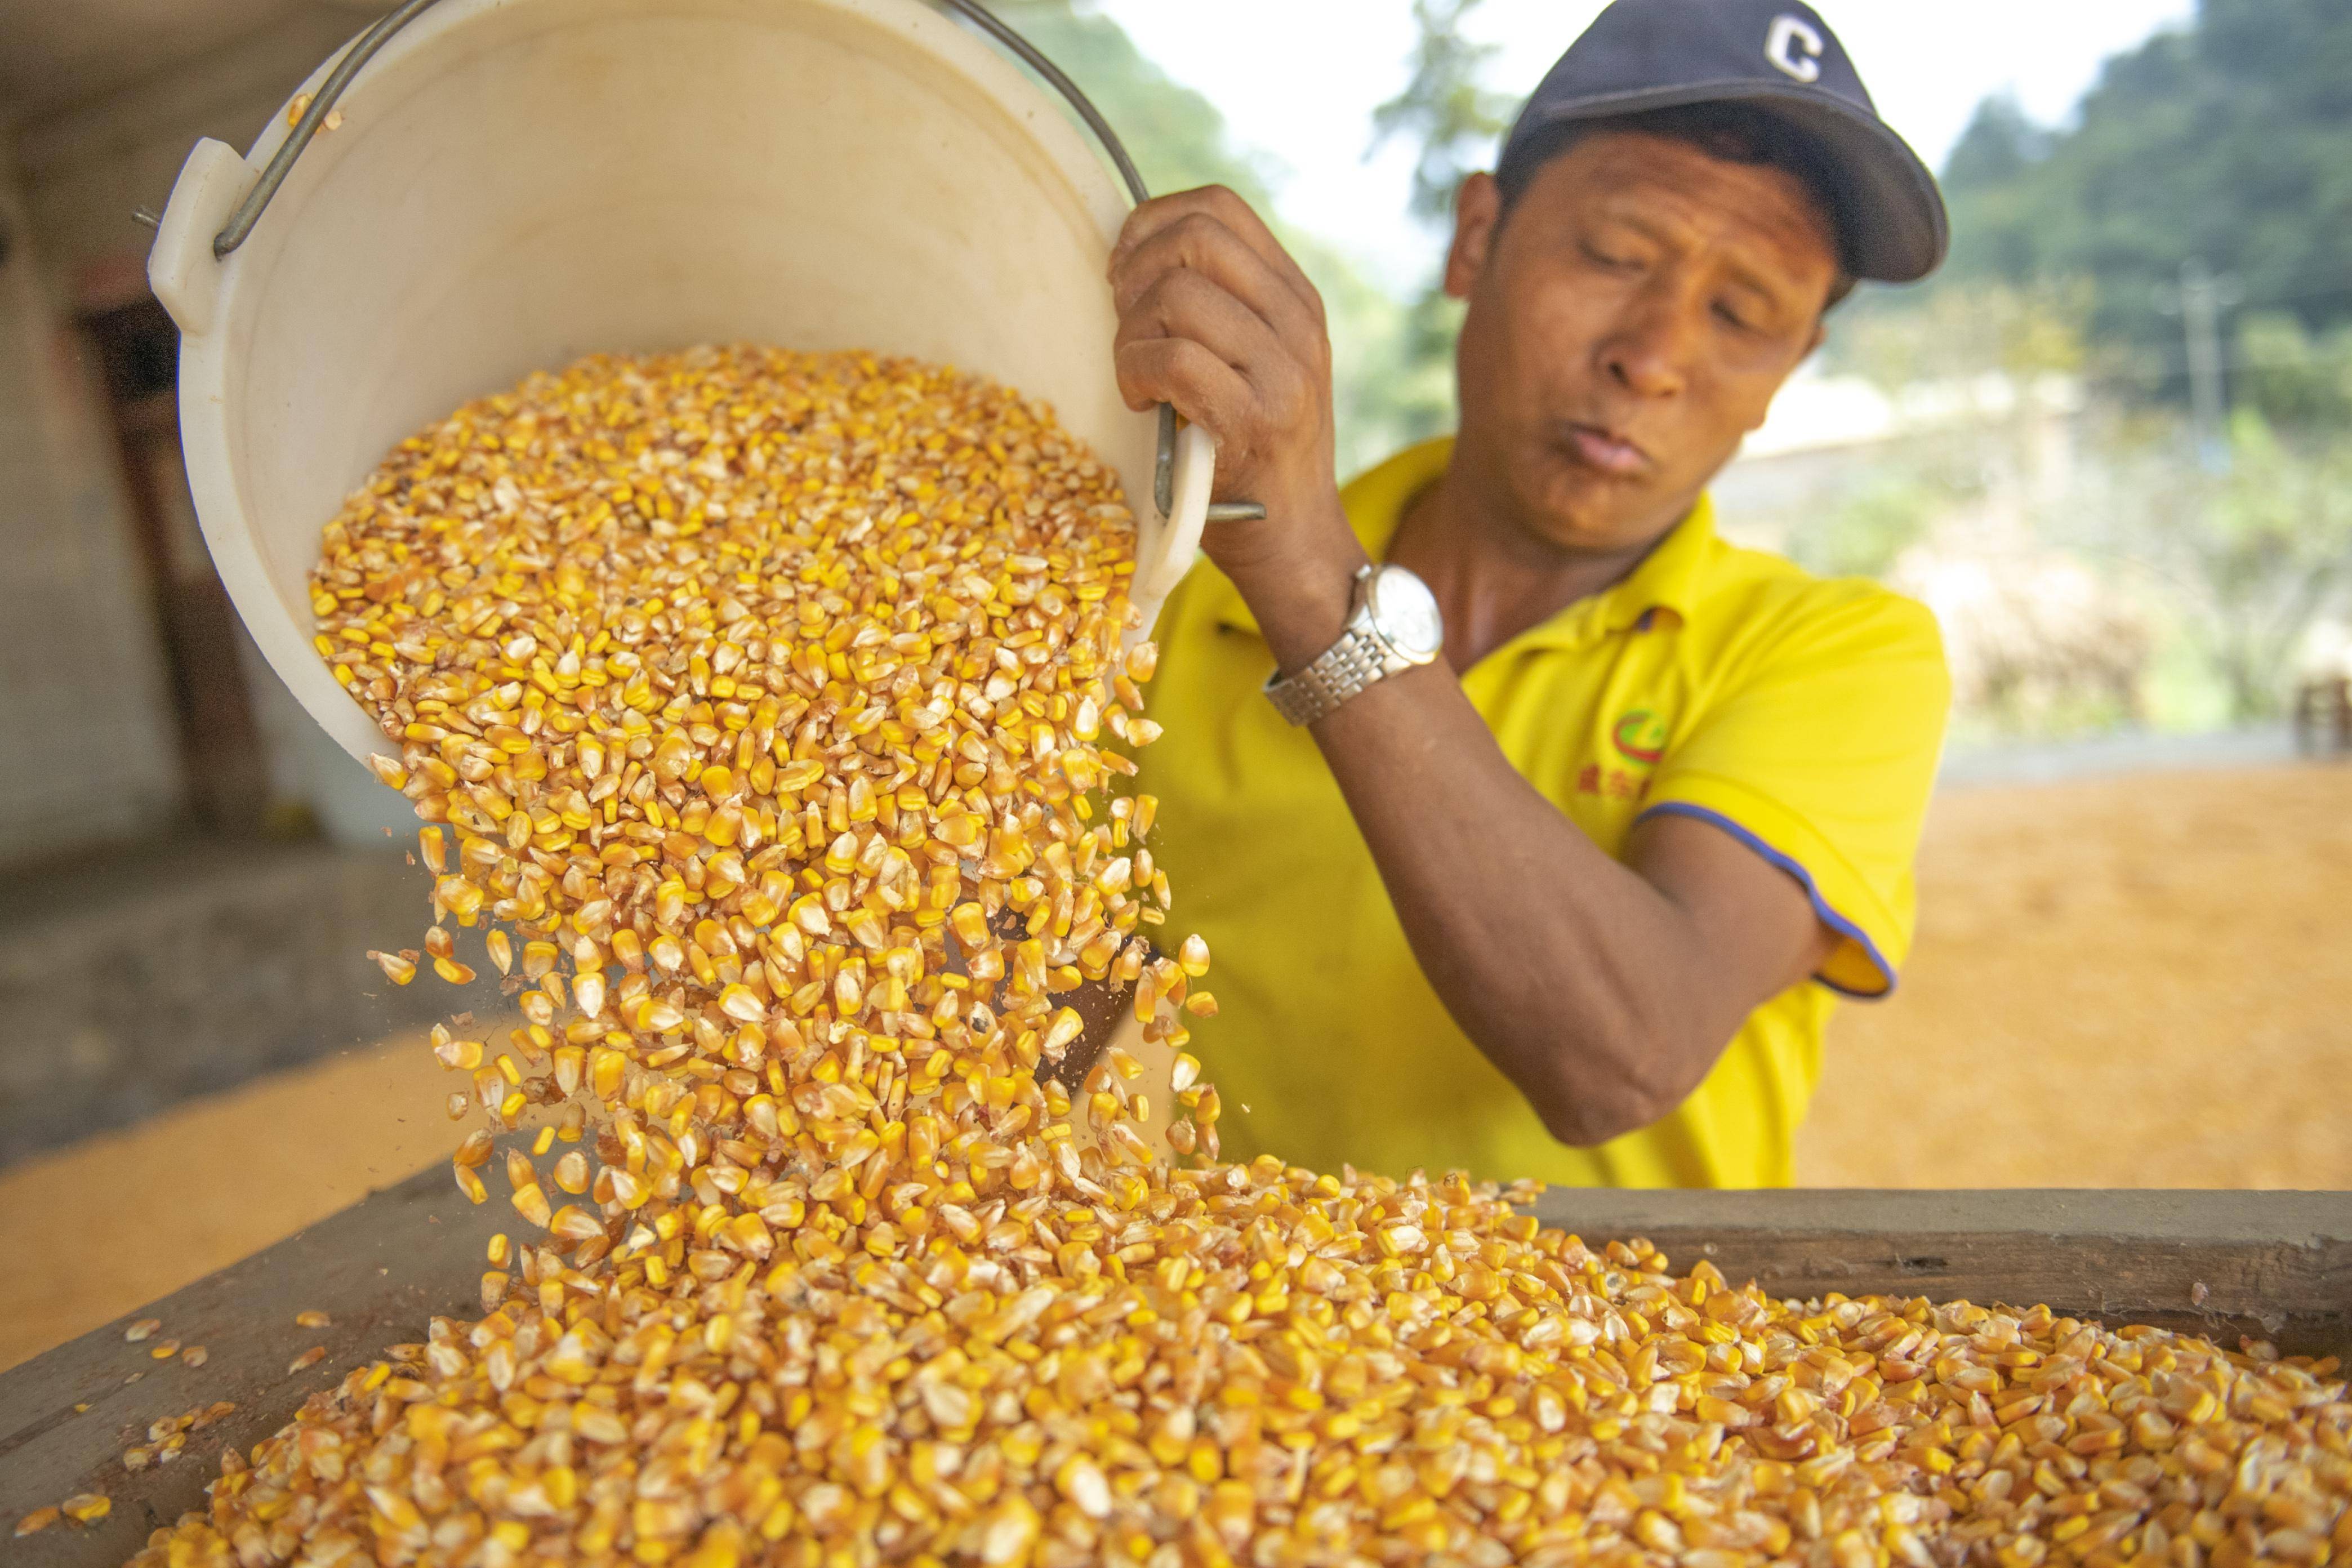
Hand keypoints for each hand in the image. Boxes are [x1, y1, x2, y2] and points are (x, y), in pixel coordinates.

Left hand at [1109, 187, 1359, 609]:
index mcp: (1295, 297)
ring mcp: (1282, 370)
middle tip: (1124, 324)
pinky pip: (1172, 359)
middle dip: (1135, 271)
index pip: (1218, 206)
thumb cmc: (1253, 455)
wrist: (1297, 543)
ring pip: (1177, 295)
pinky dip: (1135, 374)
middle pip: (1194, 237)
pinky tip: (1144, 405)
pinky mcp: (1256, 420)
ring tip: (1136, 374)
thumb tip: (1133, 255)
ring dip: (1131, 333)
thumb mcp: (1254, 362)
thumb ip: (1218, 306)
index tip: (1125, 270)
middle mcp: (1297, 322)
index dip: (1152, 221)